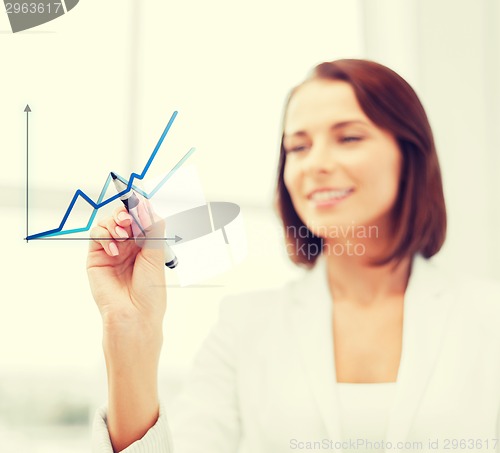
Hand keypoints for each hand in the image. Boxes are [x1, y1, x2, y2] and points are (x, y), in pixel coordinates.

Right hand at [87, 204, 166, 330]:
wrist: (134, 315)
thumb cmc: (150, 290)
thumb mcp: (156, 255)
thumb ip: (152, 229)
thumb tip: (146, 206)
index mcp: (146, 243)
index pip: (141, 217)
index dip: (140, 208)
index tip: (140, 202)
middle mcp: (129, 244)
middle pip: (123, 216)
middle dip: (125, 212)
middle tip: (129, 219)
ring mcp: (112, 249)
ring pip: (108, 222)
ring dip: (115, 223)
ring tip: (123, 237)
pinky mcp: (96, 257)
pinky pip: (96, 235)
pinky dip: (104, 236)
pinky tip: (114, 249)